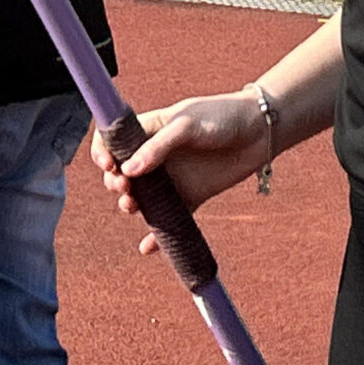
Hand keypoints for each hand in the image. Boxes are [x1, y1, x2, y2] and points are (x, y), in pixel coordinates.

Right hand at [89, 91, 271, 255]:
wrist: (261, 131)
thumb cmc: (222, 116)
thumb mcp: (188, 124)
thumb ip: (158, 146)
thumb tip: (128, 170)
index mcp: (149, 129)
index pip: (114, 141)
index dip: (103, 153)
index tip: (107, 165)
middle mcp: (155, 155)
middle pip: (122, 174)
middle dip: (115, 183)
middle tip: (125, 188)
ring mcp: (171, 178)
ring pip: (140, 199)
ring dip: (130, 206)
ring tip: (133, 207)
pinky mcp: (190, 198)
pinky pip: (168, 220)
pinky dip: (156, 237)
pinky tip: (147, 248)